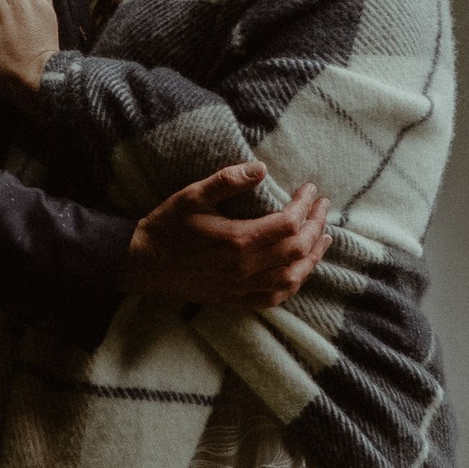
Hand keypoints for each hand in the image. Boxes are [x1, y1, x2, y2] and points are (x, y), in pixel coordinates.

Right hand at [128, 163, 329, 312]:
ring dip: (314, 255)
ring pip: (293, 276)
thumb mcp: (192, 196)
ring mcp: (242, 288)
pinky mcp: (237, 300)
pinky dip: (295, 282)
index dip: (306, 205)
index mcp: (238, 240)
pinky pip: (276, 297)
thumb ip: (227, 181)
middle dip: (317, 225)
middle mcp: (245, 268)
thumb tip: (261, 168)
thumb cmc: (167, 227)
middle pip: (298, 249)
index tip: (310, 189)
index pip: (290, 223)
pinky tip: (301, 270)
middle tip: (323, 206)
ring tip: (324, 236)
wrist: (143, 264)